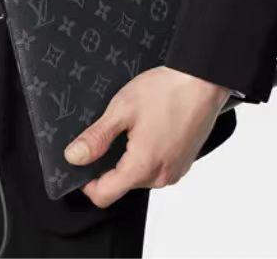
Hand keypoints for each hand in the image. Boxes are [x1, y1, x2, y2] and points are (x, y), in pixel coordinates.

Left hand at [64, 66, 229, 207]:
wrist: (203, 80)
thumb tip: (74, 157)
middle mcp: (161, 177)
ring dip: (130, 157)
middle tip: (111, 130)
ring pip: (140, 176)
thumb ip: (97, 137)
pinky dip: (148, 154)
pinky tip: (150, 128)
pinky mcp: (184, 162)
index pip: (104, 195)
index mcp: (142, 167)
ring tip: (134, 125)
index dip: (86, 182)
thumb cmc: (167, 90)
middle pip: (122, 184)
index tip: (82, 161)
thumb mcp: (122, 108)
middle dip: (109, 163)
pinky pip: (157, 167)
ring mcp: (176, 171)